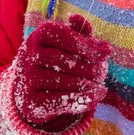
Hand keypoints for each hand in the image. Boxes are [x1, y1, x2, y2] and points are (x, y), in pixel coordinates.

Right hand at [13, 14, 111, 129]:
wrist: (32, 85)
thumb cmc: (57, 56)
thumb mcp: (69, 41)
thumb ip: (86, 37)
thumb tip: (106, 48)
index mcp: (40, 33)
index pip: (65, 36)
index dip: (87, 45)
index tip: (106, 52)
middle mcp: (28, 54)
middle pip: (65, 60)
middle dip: (88, 67)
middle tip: (102, 73)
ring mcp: (27, 78)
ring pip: (63, 81)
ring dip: (87, 86)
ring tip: (100, 87)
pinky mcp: (30, 101)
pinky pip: (59, 101)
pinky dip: (80, 100)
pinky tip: (93, 97)